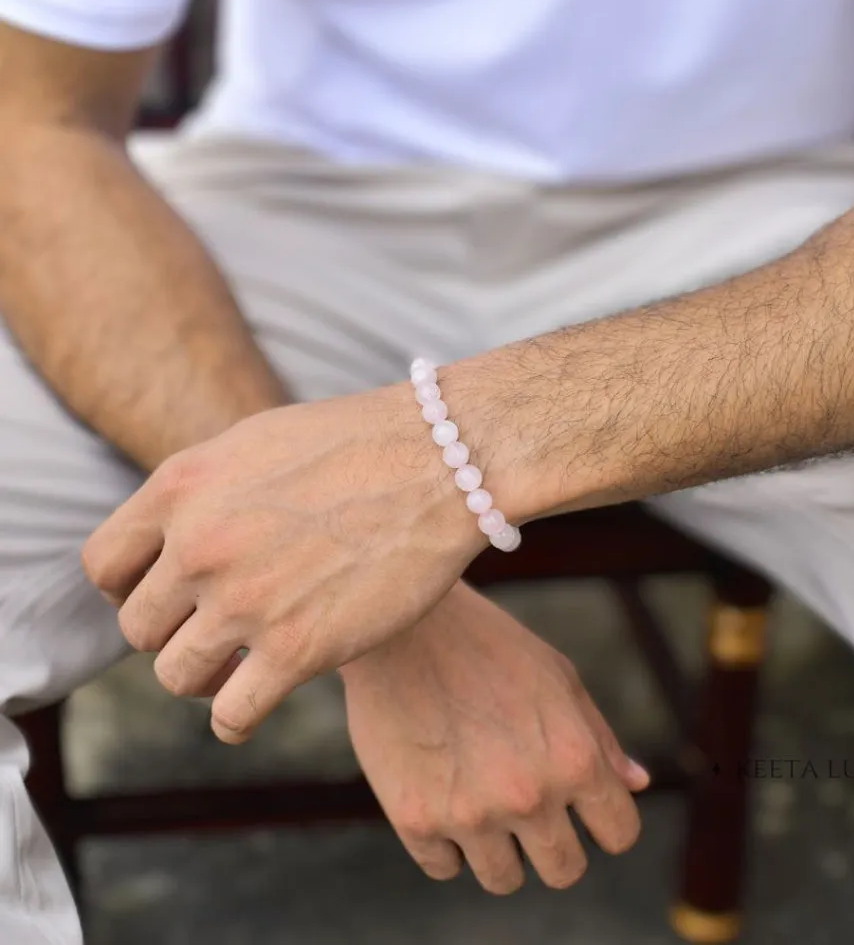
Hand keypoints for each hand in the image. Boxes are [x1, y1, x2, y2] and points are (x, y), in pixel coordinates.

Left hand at [81, 385, 480, 743]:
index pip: (104, 565)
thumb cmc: (359, 443)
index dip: (129, 588)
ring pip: (175, 676)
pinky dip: (236, 718)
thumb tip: (172, 538)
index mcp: (182, 488)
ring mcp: (247, 601)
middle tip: (218, 626)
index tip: (170, 596)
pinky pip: (231, 716)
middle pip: (138, 627)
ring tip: (238, 664)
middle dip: (174, 630)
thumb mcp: (255, 442)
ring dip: (203, 676)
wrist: (441, 460)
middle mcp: (200, 545)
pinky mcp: (300, 649)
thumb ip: (202, 493)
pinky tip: (256, 701)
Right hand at [342, 583, 649, 893]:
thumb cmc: (488, 645)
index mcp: (574, 759)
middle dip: (554, 843)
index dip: (604, 820)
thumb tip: (637, 785)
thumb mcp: (558, 678)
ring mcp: (470, 814)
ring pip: (504, 880)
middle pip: (564, 870)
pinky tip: (441, 792)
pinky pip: (445, 866)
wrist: (399, 625)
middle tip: (525, 805)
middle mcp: (529, 795)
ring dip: (499, 847)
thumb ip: (599, 738)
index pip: (619, 834)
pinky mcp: (414, 821)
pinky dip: (446, 841)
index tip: (582, 807)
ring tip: (479, 795)